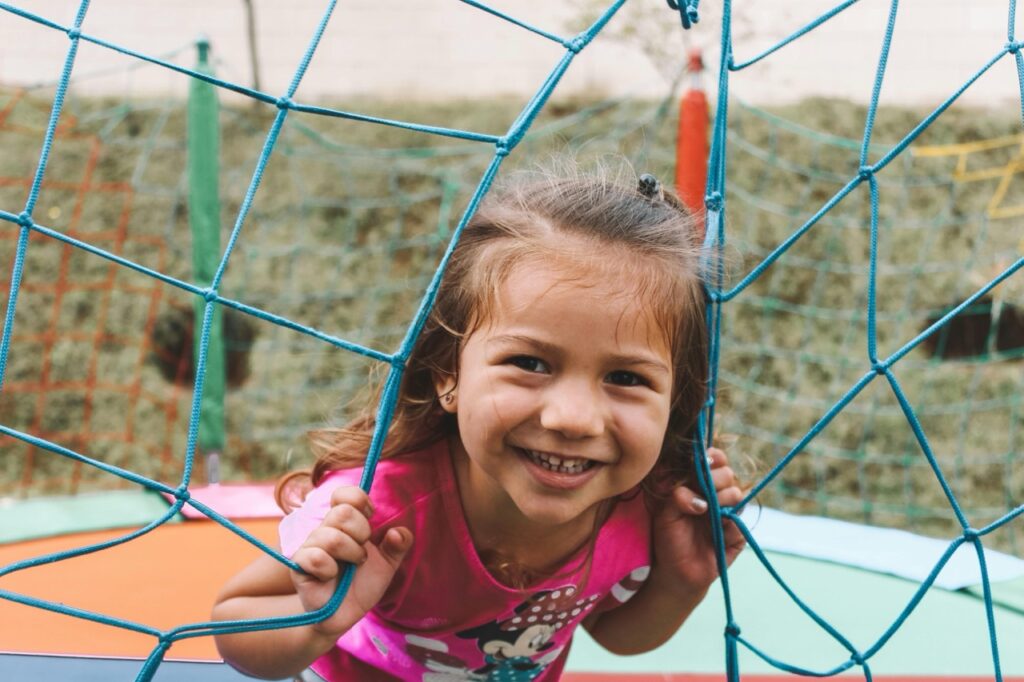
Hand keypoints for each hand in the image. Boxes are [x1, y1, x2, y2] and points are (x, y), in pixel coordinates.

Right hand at [290, 485, 412, 637]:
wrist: (346, 615)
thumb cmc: (362, 585)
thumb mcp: (388, 564)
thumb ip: (398, 545)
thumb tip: (398, 532)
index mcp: (343, 524)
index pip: (343, 494)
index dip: (360, 500)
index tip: (371, 517)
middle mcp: (324, 530)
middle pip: (343, 512)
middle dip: (362, 532)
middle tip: (363, 553)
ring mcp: (310, 547)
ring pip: (331, 536)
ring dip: (351, 554)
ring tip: (353, 566)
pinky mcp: (299, 567)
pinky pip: (314, 557)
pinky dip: (330, 568)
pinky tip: (331, 576)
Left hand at [650, 447, 745, 599]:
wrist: (677, 572)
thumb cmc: (669, 539)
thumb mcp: (665, 514)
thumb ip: (677, 496)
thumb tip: (697, 496)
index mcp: (699, 485)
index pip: (714, 460)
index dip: (712, 457)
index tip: (704, 462)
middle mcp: (716, 495)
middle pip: (727, 473)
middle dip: (714, 480)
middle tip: (702, 493)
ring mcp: (729, 513)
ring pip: (736, 494)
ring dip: (721, 499)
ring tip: (706, 513)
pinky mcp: (737, 533)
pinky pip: (739, 522)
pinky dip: (726, 526)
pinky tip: (716, 534)